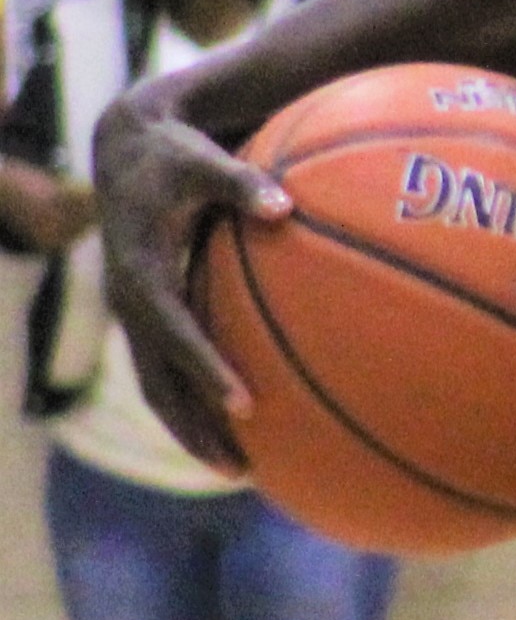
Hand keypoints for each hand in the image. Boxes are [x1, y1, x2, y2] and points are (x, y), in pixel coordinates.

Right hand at [91, 94, 289, 473]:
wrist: (126, 149)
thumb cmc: (175, 156)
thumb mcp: (203, 161)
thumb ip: (243, 181)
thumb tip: (286, 206)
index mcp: (141, 272)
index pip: (175, 333)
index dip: (206, 370)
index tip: (245, 405)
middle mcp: (130, 301)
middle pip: (158, 382)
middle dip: (195, 427)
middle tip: (241, 469)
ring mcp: (134, 312)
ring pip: (157, 386)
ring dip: (192, 428)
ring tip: (240, 470)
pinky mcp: (147, 313)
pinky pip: (167, 370)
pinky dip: (194, 400)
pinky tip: (241, 425)